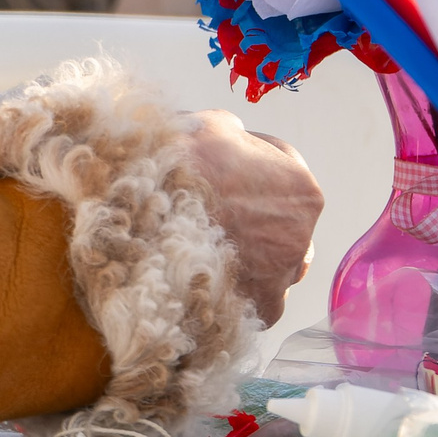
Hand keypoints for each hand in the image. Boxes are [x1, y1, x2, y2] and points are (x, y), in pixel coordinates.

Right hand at [180, 110, 323, 326]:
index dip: (251, 166)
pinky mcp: (257, 310)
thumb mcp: (210, 126)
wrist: (136, 216)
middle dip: (254, 217)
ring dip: (249, 260)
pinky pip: (256, 304)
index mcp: (301, 189)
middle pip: (281, 224)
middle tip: (212, 215)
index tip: (225, 169)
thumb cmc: (176, 167)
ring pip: (274, 266)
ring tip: (205, 254)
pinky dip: (236, 297)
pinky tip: (205, 285)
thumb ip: (233, 135)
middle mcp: (301, 235)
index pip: (284, 172)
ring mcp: (281, 275)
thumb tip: (231, 137)